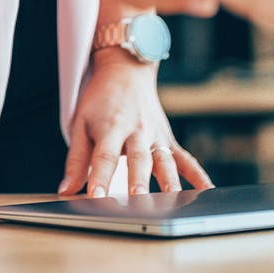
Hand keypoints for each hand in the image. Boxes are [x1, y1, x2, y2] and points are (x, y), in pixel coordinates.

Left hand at [58, 50, 212, 196]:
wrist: (125, 71)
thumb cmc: (100, 100)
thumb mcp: (81, 123)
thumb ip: (76, 159)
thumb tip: (66, 191)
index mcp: (110, 127)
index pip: (103, 155)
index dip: (99, 177)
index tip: (95, 198)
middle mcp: (135, 131)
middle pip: (138, 158)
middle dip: (138, 179)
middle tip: (138, 198)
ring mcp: (155, 135)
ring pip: (164, 160)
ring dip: (169, 180)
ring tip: (174, 200)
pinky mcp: (168, 139)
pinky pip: (185, 158)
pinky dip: (198, 175)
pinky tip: (207, 192)